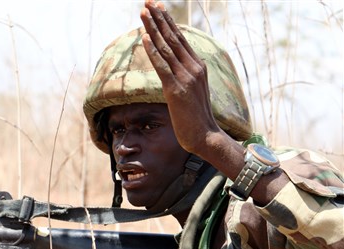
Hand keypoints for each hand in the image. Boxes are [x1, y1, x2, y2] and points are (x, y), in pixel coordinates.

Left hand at [140, 0, 220, 154]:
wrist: (206, 136)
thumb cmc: (197, 116)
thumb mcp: (193, 90)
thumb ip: (187, 75)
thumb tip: (180, 67)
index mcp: (198, 66)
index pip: (180, 39)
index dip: (167, 22)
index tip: (157, 7)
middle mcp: (194, 68)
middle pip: (173, 37)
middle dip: (159, 18)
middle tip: (147, 2)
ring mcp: (186, 78)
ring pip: (166, 48)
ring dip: (153, 28)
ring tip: (143, 12)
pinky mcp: (176, 90)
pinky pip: (162, 66)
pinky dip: (152, 51)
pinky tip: (144, 37)